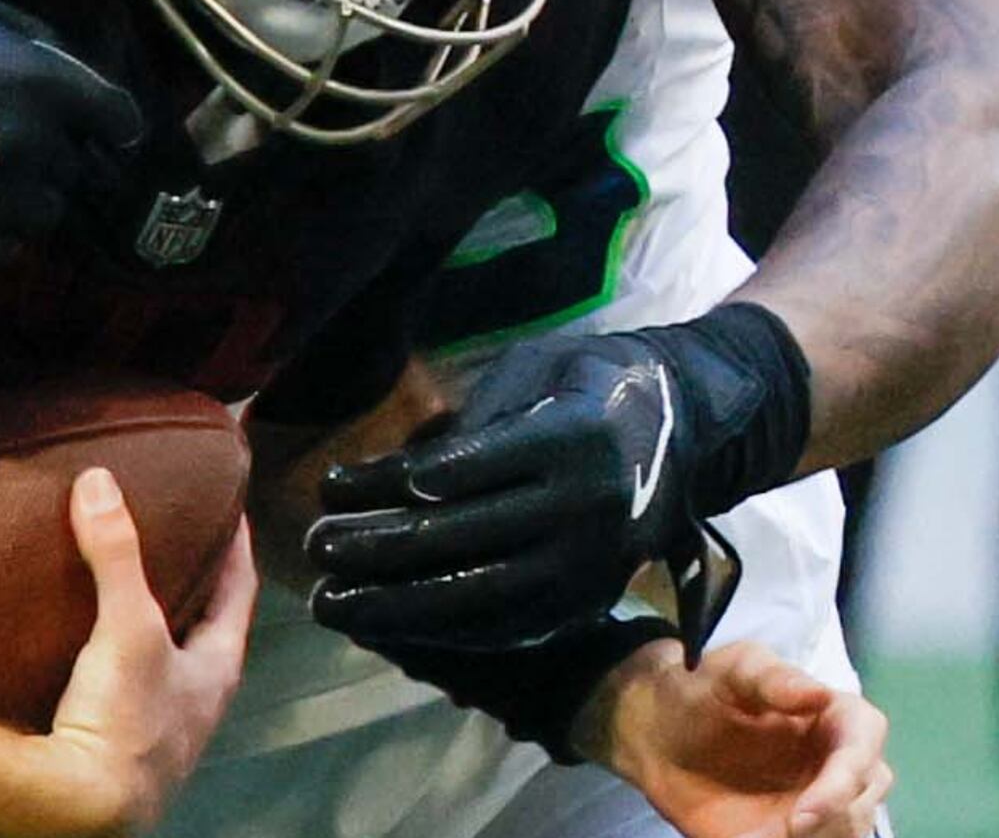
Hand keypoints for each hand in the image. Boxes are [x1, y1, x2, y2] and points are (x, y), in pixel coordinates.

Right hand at [0, 0, 148, 284]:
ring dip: (35, 196)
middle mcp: (37, 147)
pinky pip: (1, 244)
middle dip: (66, 156)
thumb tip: (61, 59)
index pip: (120, 118)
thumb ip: (31, 38)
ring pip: (47, 212)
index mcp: (47, 87)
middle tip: (35, 141)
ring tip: (6, 181)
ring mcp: (1, 195)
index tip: (105, 123)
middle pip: (81, 168)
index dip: (115, 121)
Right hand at [38, 468, 257, 837]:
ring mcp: (159, 723)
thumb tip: (100, 482)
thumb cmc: (125, 725)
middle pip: (204, 622)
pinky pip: (121, 678)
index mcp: (218, 668)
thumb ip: (115, 554)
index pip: (241, 588)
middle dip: (190, 578)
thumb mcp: (128, 627)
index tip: (228, 505)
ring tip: (123, 574)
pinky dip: (109, 648)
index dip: (236, 543)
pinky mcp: (117, 738)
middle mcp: (197, 699)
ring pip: (163, 654)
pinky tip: (82, 636)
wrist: (79, 809)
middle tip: (171, 531)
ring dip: (148, 616)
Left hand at [309, 310, 805, 651]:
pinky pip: (506, 625)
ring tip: (332, 603)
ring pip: (478, 597)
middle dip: (378, 547)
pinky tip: (387, 624)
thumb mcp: (540, 367)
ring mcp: (590, 564)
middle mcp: (586, 508)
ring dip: (396, 605)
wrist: (684, 430)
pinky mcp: (588, 601)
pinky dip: (441, 631)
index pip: (465, 470)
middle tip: (315, 547)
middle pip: (462, 538)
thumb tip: (407, 474)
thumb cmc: (593, 382)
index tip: (334, 485)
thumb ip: (479, 415)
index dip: (391, 482)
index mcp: (573, 438)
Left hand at [580, 640, 891, 837]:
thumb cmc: (701, 691)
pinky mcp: (793, 831)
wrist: (658, 737)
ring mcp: (820, 802)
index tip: (806, 812)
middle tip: (788, 830)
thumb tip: (819, 693)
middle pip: (865, 796)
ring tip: (770, 834)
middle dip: (836, 818)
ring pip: (849, 829)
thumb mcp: (730, 670)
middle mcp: (836, 763)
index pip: (865, 742)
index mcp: (833, 716)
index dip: (847, 778)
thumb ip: (772, 679)